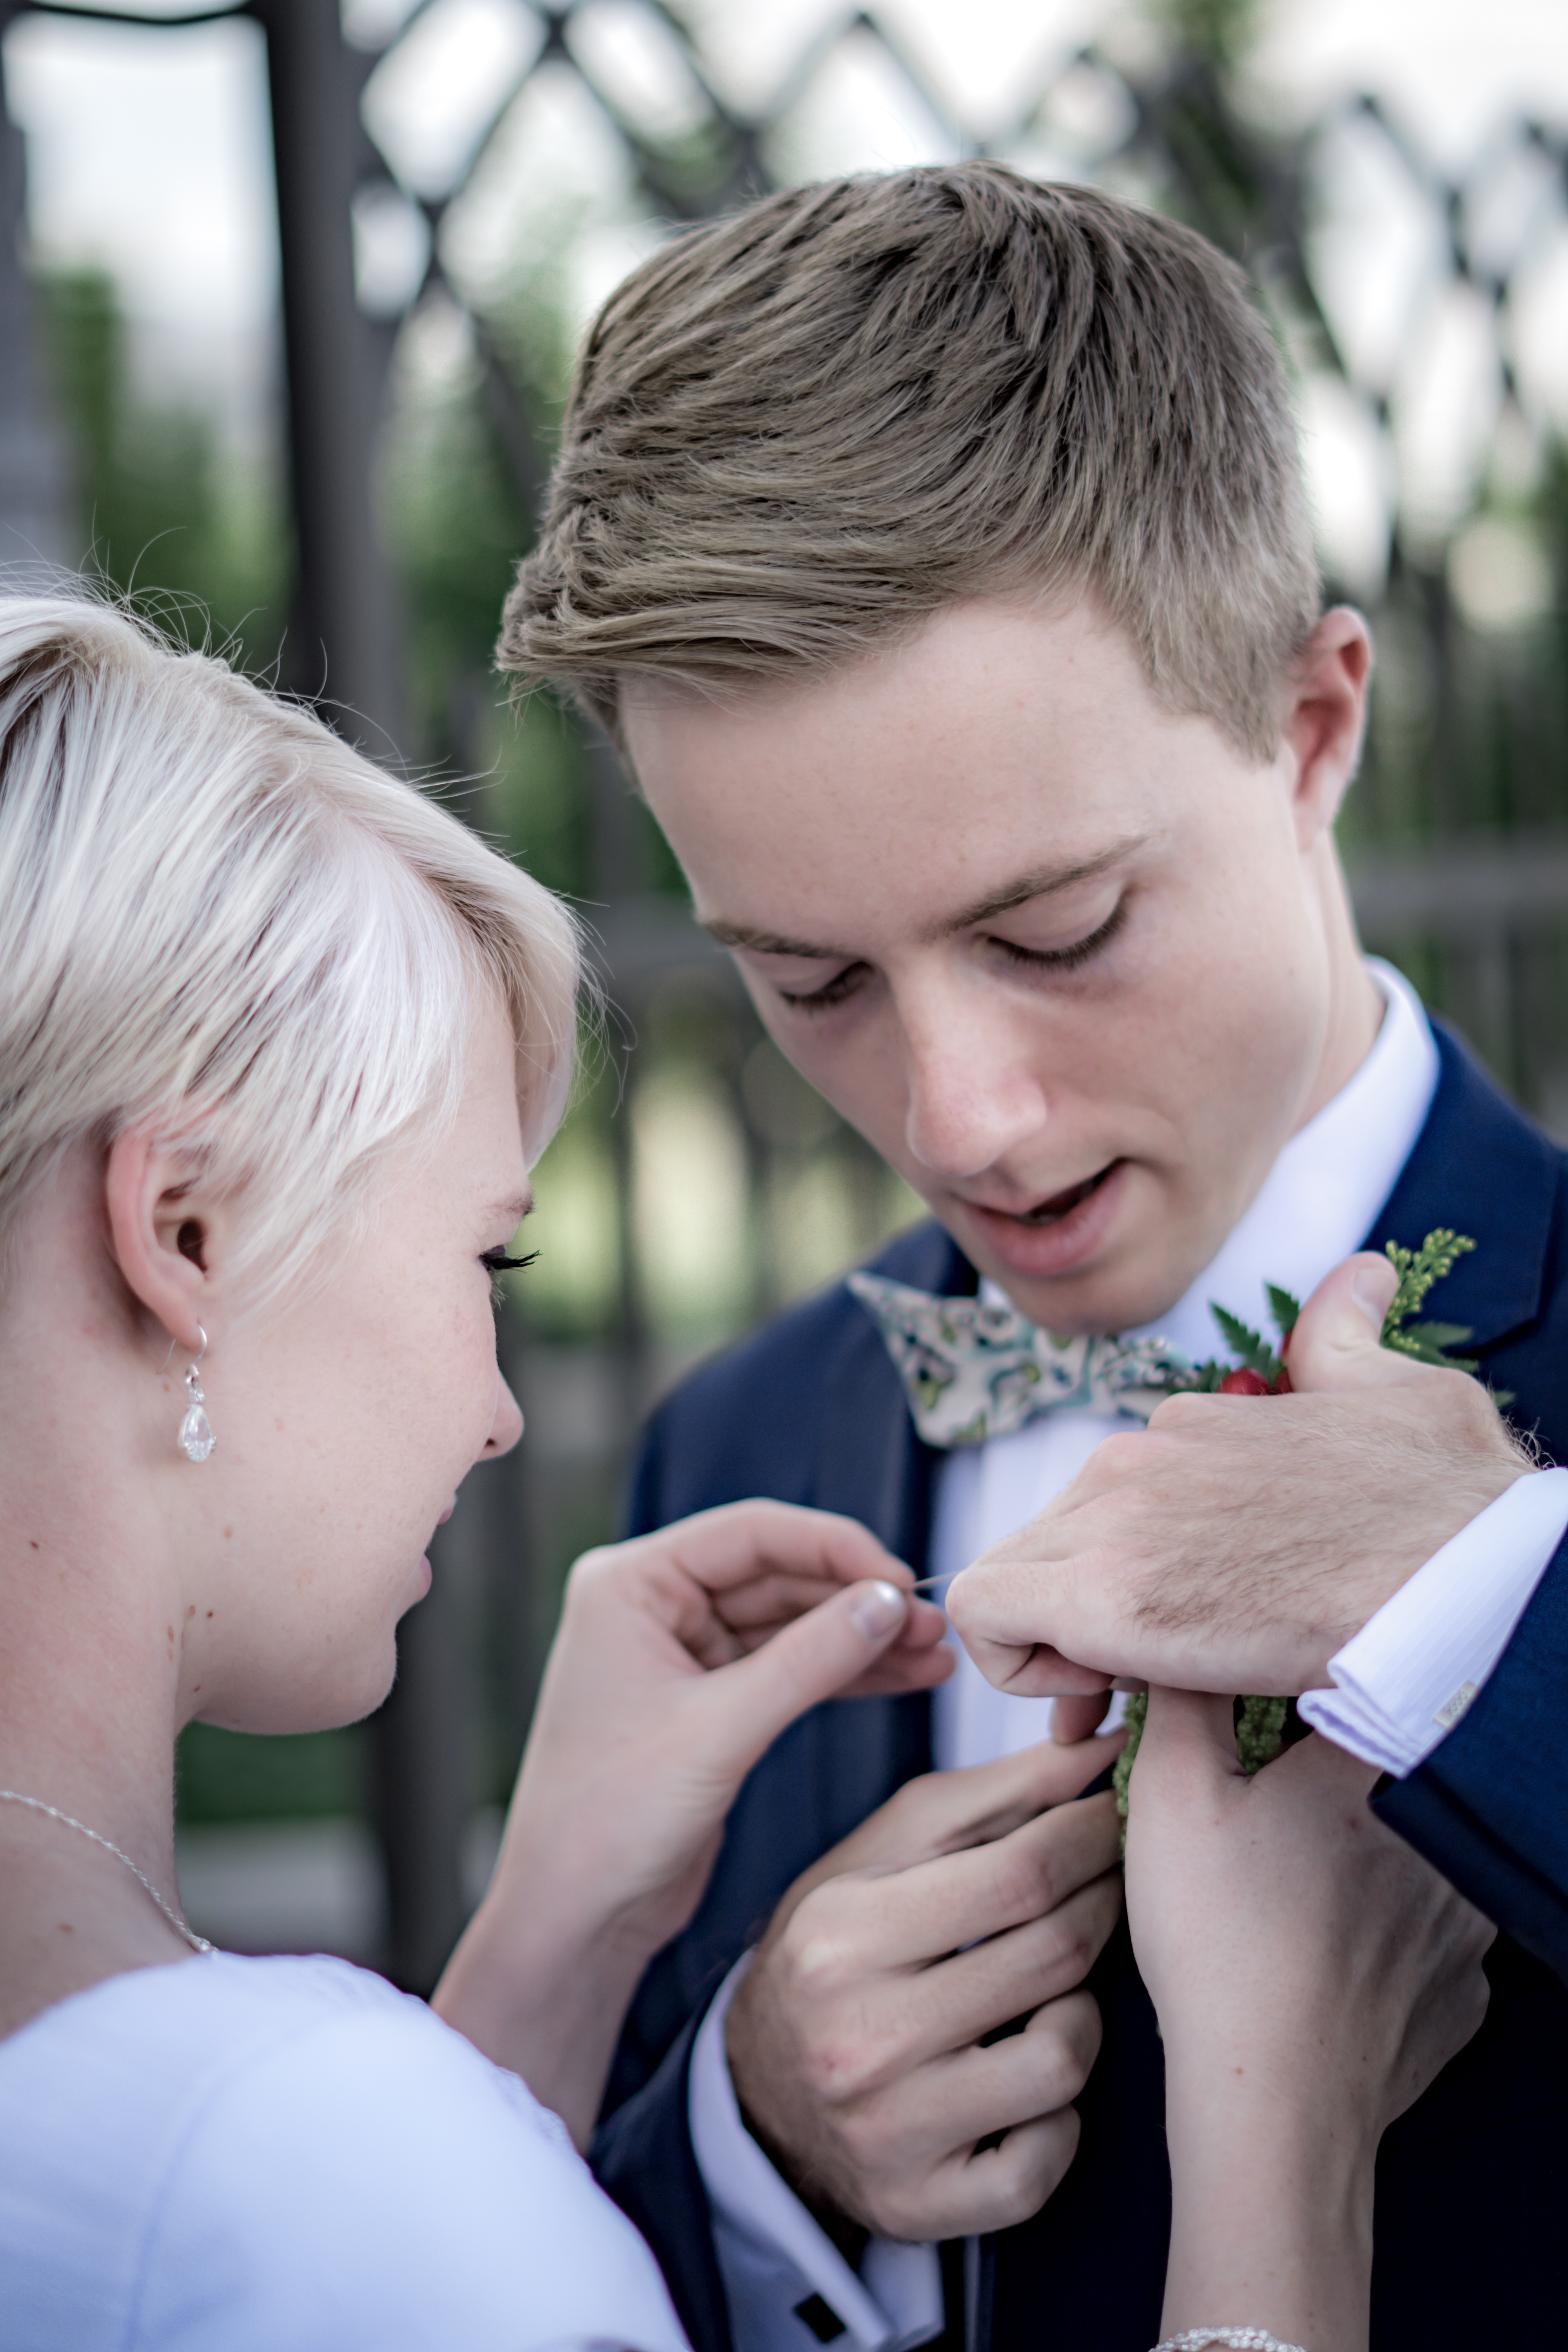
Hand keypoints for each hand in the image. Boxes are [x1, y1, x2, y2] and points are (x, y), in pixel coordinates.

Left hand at [435, 1500, 949, 2138]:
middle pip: (777, 1574)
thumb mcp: (720, 1731)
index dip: (835, 1548)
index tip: (904, 1580)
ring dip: (861, 1638)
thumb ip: (809, 1660)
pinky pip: (789, 1669)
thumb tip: (889, 1600)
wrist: (575, 1918)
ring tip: (937, 1655)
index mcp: (629, 1584)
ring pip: (790, 1624)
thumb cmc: (611, 1821)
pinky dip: (844, 1674)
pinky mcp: (709, 1704)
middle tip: (935, 1625)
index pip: (750, 1533)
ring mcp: (681, 1655)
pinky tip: (905, 1677)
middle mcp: (652, 1606)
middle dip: (857, 1599)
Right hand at [726, 1738, 1124, 2242]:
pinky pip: (1044, 2161)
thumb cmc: (840, 1943)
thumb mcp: (887, 1850)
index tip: (1118, 1812)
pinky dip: (1060, 2117)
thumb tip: (1097, 1749)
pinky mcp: (920, 2207)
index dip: (1090, 1835)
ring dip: (1083, 2011)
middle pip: (1049, 1957)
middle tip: (1113, 1881)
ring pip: (1061, 2059)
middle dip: (1103, 1904)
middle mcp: (859, 2037)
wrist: (762, 2085)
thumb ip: (994, 1798)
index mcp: (842, 1934)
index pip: (1017, 1874)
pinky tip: (1031, 2073)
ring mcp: (890, 2132)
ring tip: (1058, 1985)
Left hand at [947, 1252, 1529, 1705]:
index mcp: (1189, 1429)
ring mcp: (1111, 1519)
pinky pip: (980, 1614)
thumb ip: (1350, 1340)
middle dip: (1077, 1617)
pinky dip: (1019, 1666)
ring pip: (1007, 1576)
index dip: (1124, 1575)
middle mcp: (1134, 1459)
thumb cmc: (1448, 1504)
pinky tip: (1101, 1696)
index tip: (1172, 1630)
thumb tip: (1362, 1275)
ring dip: (1052, 1644)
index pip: (1106, 1505)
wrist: (1460, 1577)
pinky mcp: (1098, 1595)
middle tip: (1145, 1676)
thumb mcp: (1398, 1392)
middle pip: (1050, 1543)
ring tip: (1130, 1689)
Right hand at [1127, 1687, 1493, 2351]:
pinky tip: (1319, 1949)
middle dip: (1319, 1780)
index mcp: (1376, 1762)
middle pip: (1377, 1766)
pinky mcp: (1463, 1988)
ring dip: (1356, 1855)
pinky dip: (1374, 1933)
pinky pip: (1420, 1932)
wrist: (1272, 2104)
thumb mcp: (1171, 1794)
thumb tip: (1187, 1646)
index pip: (1343, 1682)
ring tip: (1285, 1890)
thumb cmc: (1219, 1946)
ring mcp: (1467, 1918)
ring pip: (1404, 1850)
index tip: (1254, 1730)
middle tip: (1260, 1816)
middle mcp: (1442, 1831)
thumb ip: (1182, 1696)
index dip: (1287, 1696)